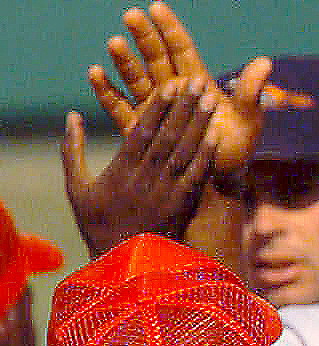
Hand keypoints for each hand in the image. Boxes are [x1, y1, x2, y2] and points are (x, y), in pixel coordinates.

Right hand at [61, 82, 216, 254]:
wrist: (123, 264)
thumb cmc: (97, 223)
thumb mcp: (76, 187)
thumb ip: (72, 150)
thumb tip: (72, 116)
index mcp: (120, 171)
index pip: (142, 132)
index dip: (158, 108)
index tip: (170, 85)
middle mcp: (146, 179)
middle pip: (169, 137)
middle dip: (185, 107)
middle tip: (198, 81)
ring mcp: (167, 193)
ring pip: (186, 153)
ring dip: (200, 124)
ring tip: (212, 99)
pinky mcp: (182, 206)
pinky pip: (197, 177)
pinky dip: (207, 156)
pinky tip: (217, 136)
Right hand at [89, 2, 267, 174]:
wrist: (219, 182)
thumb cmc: (235, 150)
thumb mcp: (247, 122)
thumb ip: (250, 93)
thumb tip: (265, 62)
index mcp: (197, 84)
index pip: (181, 50)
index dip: (170, 29)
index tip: (157, 7)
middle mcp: (173, 91)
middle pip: (155, 57)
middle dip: (144, 36)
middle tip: (131, 15)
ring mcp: (154, 108)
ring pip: (136, 78)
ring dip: (125, 61)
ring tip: (114, 42)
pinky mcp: (139, 127)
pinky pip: (119, 106)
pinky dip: (107, 90)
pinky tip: (96, 73)